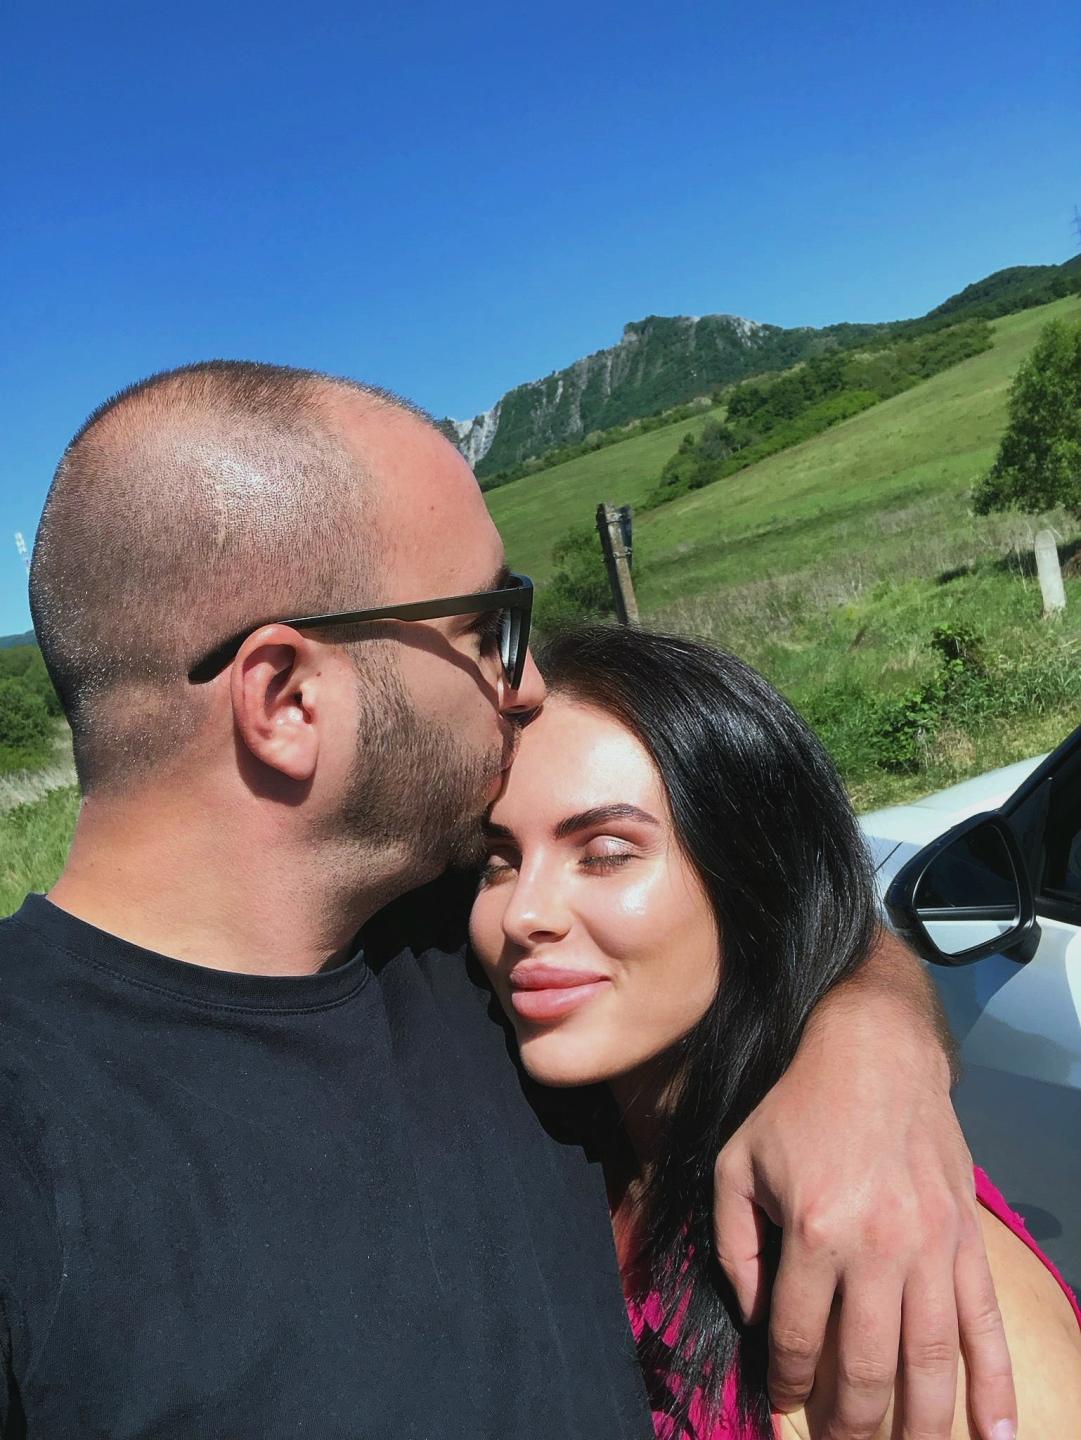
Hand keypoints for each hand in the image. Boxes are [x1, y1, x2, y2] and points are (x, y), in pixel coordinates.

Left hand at [713, 993, 1016, 1439]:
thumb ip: (734, 1245)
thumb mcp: (737, 1163)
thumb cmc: (798, 1107)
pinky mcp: (965, 1239)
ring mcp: (931, 1246)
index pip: (800, 1337)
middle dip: (852, 1421)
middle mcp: (879, 1247)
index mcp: (815, 1230)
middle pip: (868, 1366)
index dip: (790, 1383)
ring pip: (931, 1361)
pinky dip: (994, 1384)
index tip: (786, 1405)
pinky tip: (996, 1433)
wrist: (875, 1052)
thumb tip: (754, 1317)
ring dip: (921, 1424)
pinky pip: (984, 1323)